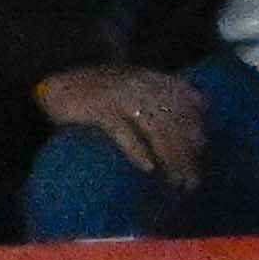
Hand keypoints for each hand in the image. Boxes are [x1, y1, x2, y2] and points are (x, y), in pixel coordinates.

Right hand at [34, 63, 213, 190]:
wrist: (55, 84)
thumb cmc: (96, 93)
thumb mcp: (130, 90)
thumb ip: (158, 97)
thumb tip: (198, 110)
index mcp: (148, 79)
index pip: (182, 102)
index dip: (194, 127)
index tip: (203, 152)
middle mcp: (138, 85)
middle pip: (171, 121)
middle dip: (186, 152)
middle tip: (192, 180)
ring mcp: (119, 96)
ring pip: (154, 128)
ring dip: (169, 156)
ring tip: (177, 181)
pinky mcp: (99, 109)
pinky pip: (123, 132)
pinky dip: (137, 149)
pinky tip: (148, 168)